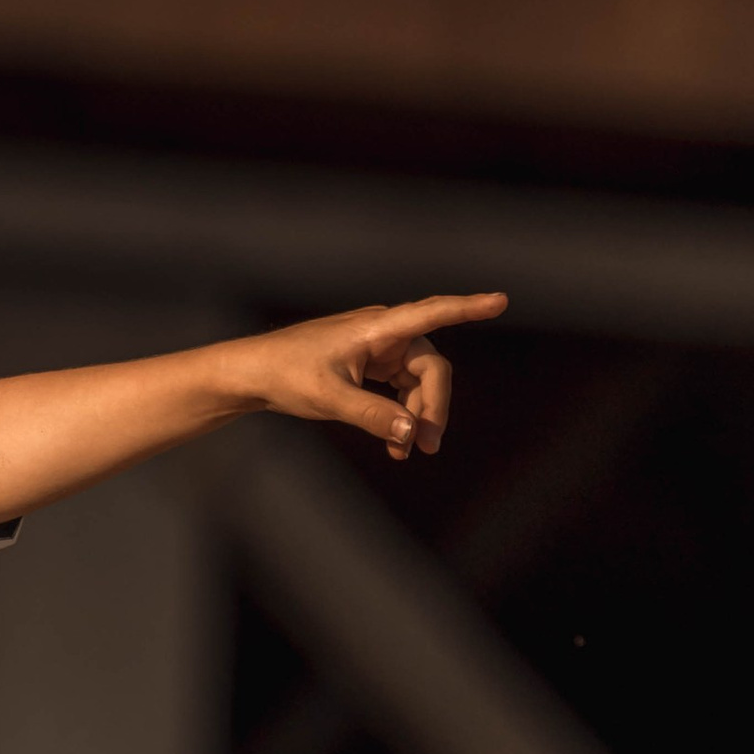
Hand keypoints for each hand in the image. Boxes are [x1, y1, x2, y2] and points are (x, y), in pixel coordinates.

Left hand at [223, 293, 507, 462]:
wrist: (253, 373)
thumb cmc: (285, 374)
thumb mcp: (328, 398)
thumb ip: (371, 415)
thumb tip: (410, 434)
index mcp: (376, 327)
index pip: (431, 313)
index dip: (467, 308)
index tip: (500, 301)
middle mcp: (383, 332)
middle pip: (430, 367)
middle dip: (433, 406)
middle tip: (426, 446)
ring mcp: (378, 348)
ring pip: (418, 382)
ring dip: (418, 416)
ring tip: (408, 452)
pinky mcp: (371, 364)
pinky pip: (401, 389)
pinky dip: (402, 414)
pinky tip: (397, 443)